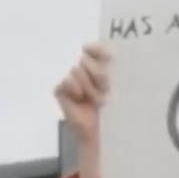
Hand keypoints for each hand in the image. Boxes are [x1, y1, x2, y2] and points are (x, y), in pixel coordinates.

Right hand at [57, 42, 113, 177]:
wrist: (102, 130)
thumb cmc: (114, 108)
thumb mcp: (117, 82)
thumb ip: (107, 59)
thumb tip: (86, 46)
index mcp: (100, 64)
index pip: (96, 47)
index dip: (100, 55)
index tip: (109, 72)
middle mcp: (84, 68)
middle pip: (87, 60)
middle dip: (98, 77)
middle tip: (105, 92)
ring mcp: (71, 78)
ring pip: (77, 70)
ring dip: (90, 87)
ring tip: (96, 100)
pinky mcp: (60, 89)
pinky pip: (67, 81)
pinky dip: (75, 89)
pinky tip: (80, 99)